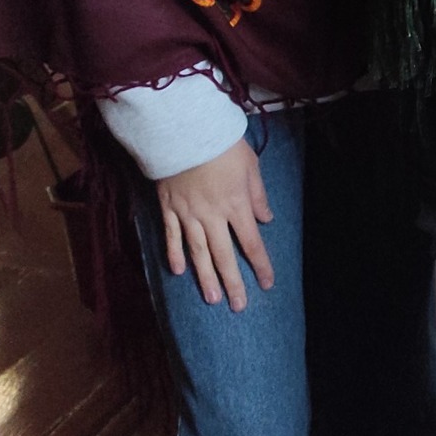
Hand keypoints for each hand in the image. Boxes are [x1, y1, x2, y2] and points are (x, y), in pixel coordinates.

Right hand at [156, 136, 273, 310]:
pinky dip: (174, 254)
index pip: (251, 242)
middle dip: (233, 282)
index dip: (260, 265)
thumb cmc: (222, 144)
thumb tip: (266, 219)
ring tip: (211, 299)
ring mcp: (188, 214)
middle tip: (238, 306)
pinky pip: (172, 236)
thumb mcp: (250, 165)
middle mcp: (212, 215)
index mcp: (236, 205)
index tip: (266, 283)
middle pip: (224, 255)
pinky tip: (178, 271)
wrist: (185, 130)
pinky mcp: (168, 207)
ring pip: (197, 252)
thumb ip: (258, 195)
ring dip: (205, 277)